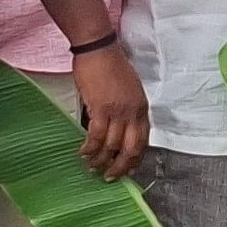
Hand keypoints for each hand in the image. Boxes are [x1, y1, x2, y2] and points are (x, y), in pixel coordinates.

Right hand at [70, 44, 147, 178]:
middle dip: (120, 167)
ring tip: (92, 167)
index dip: (134, 159)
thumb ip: (128, 110)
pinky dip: (89, 148)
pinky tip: (83, 152)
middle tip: (110, 177)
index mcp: (142, 108)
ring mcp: (118, 111)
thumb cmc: (111, 65)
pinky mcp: (101, 108)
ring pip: (111, 146)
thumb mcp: (129, 90)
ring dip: (101, 160)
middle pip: (130, 149)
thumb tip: (119, 130)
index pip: (143, 141)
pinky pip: (95, 136)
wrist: (99, 49)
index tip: (127, 169)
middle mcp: (133, 112)